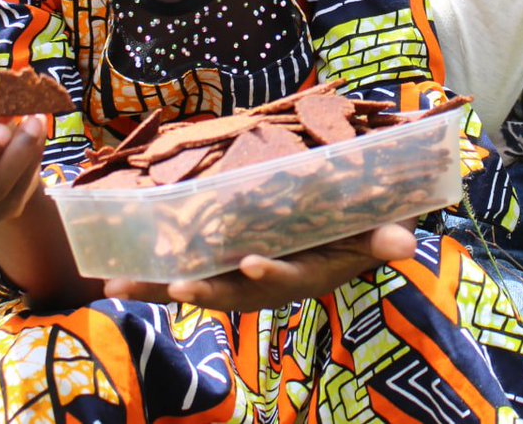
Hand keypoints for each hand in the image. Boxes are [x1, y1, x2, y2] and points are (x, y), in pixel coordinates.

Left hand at [103, 222, 418, 312]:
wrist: (340, 242)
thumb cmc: (358, 231)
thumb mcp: (376, 233)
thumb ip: (385, 238)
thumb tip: (406, 243)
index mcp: (307, 273)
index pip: (289, 277)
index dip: (272, 273)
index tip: (252, 262)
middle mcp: (269, 282)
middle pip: (233, 292)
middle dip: (205, 290)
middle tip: (176, 287)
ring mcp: (242, 277)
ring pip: (199, 286)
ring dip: (160, 286)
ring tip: (120, 284)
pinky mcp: (223, 265)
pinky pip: (186, 272)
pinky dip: (153, 274)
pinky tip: (116, 272)